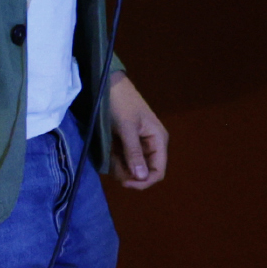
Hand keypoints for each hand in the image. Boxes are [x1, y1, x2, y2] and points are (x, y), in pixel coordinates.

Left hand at [104, 73, 167, 187]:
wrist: (109, 85)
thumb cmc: (121, 103)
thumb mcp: (127, 128)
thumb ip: (134, 153)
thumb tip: (141, 177)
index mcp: (158, 140)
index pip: (158, 172)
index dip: (144, 181)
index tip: (125, 182)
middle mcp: (152, 145)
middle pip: (145, 172)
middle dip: (129, 175)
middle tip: (112, 166)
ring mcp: (140, 144)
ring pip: (133, 168)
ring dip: (121, 168)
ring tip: (109, 155)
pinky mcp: (127, 142)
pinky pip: (124, 160)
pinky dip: (116, 160)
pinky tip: (108, 152)